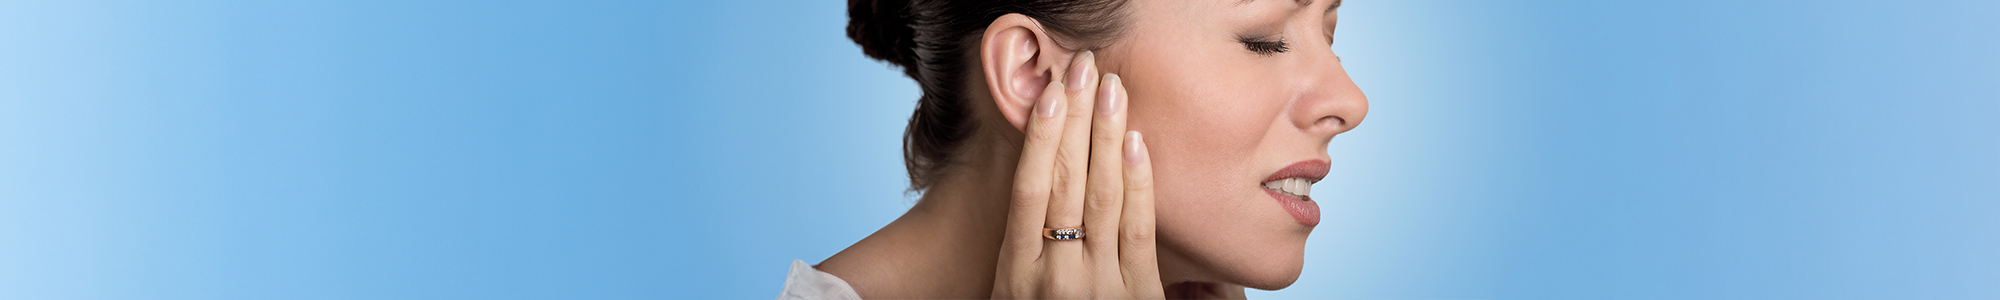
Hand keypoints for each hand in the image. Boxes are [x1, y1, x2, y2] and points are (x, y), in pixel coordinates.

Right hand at [992, 51, 1162, 298]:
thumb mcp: (1011, 298)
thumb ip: (1026, 252)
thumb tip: (1035, 187)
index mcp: (1015, 275)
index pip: (1028, 189)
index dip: (1040, 137)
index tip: (1049, 94)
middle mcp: (1053, 277)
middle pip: (1065, 181)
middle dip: (1076, 119)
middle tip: (1083, 70)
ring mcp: (1098, 288)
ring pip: (1102, 197)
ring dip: (1108, 135)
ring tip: (1111, 90)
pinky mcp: (1139, 299)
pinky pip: (1138, 230)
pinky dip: (1137, 182)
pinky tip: (1134, 143)